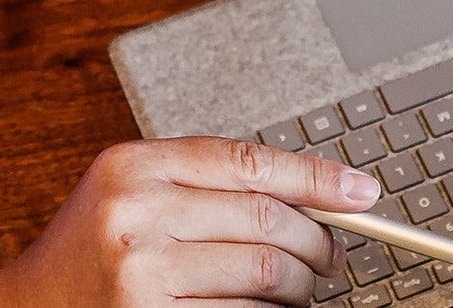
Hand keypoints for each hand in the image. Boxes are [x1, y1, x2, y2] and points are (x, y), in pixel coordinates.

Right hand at [0, 139, 376, 307]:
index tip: (361, 192)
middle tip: (333, 257)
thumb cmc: (90, 253)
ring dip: (300, 288)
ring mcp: (142, 272)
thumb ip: (205, 182)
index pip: (250, 161)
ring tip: (300, 291)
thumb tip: (314, 194)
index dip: (317, 176)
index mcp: (133, 164)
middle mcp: (135, 212)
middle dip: (318, 243)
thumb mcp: (132, 192)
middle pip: (268, 220)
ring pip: (267, 274)